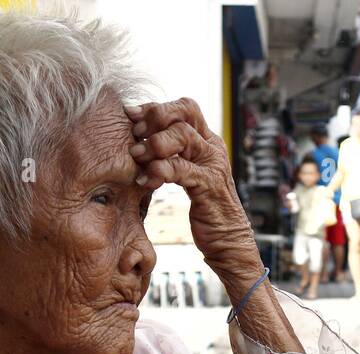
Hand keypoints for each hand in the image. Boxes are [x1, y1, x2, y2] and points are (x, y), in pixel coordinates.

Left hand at [126, 98, 256, 277]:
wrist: (228, 240)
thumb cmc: (204, 209)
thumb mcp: (187, 176)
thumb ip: (173, 157)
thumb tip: (140, 143)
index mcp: (208, 141)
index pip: (184, 108)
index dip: (156, 107)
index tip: (131, 114)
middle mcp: (212, 148)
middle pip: (185, 112)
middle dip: (156, 117)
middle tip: (136, 133)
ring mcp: (213, 165)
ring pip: (183, 136)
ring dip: (154, 144)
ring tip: (137, 157)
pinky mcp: (209, 186)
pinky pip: (181, 169)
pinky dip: (158, 171)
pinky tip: (144, 180)